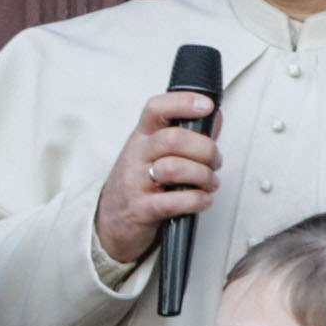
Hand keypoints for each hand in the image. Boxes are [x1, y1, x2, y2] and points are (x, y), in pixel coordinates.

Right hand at [92, 89, 224, 267]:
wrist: (110, 222)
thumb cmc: (138, 184)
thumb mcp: (156, 154)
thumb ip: (187, 137)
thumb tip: (215, 118)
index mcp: (142, 137)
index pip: (156, 109)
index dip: (183, 103)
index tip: (207, 106)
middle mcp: (137, 155)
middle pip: (173, 139)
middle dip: (205, 149)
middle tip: (215, 162)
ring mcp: (136, 182)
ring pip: (175, 169)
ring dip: (203, 176)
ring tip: (210, 184)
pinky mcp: (141, 209)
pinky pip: (174, 202)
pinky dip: (197, 200)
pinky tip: (202, 200)